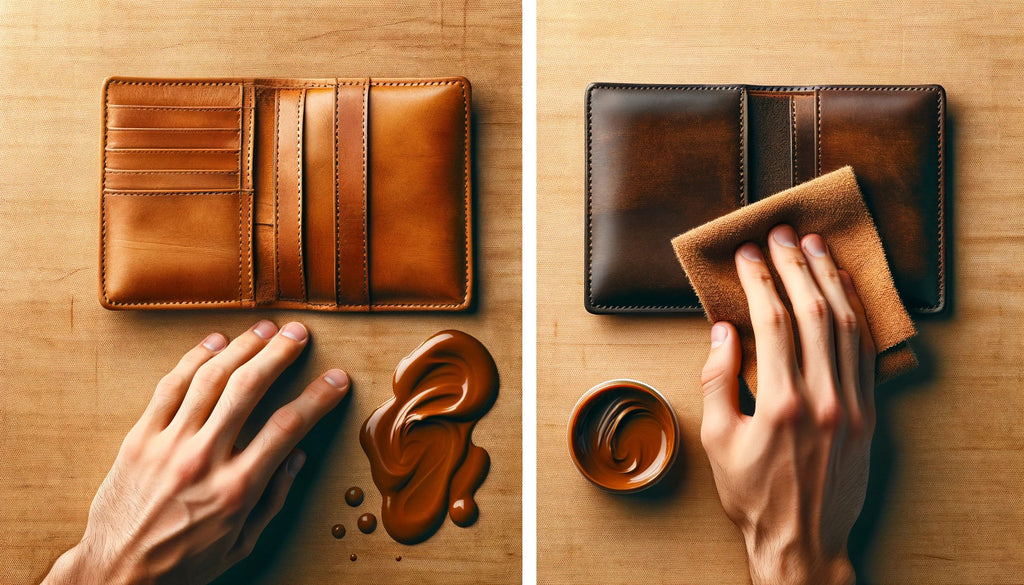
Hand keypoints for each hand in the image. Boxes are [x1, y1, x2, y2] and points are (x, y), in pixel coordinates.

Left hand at [42, 320, 349, 584]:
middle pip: (249, 389)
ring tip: (263, 329)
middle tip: (298, 333)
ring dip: (241, 347)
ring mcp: (168, 445)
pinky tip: (214, 343)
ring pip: (210, 379)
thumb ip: (273, 498)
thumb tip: (297, 456)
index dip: (318, 397)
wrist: (117, 573)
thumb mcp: (241, 543)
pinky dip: (193, 359)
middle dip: (279, 354)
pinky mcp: (139, 439)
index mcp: (237, 488)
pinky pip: (169, 388)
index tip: (336, 380)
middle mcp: (204, 459)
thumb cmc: (183, 563)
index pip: (288, 427)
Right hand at [699, 225, 875, 584]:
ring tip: (816, 246)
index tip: (748, 254)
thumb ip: (718, 380)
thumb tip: (722, 330)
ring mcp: (853, 406)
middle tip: (782, 235)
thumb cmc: (752, 494)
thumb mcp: (717, 440)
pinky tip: (844, 290)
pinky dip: (856, 314)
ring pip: (846, 326)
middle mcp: (824, 399)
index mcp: (781, 405)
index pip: (772, 322)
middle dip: (796, 266)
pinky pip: (866, 352)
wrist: (802, 540)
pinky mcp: (870, 415)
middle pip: (813, 312)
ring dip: (830, 280)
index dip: (760, 280)